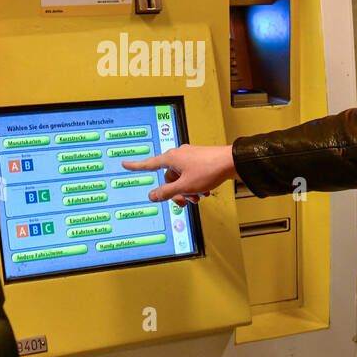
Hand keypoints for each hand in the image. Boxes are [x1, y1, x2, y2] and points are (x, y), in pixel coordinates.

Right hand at [122, 144, 236, 205]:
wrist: (232, 162)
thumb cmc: (209, 170)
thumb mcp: (184, 187)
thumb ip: (167, 192)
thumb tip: (152, 196)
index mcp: (171, 158)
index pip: (149, 164)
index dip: (136, 166)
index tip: (125, 164)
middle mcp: (179, 155)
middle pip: (169, 177)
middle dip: (175, 191)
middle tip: (184, 201)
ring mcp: (190, 157)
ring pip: (181, 178)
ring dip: (187, 190)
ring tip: (197, 197)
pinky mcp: (200, 160)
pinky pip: (191, 175)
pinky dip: (195, 185)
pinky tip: (204, 192)